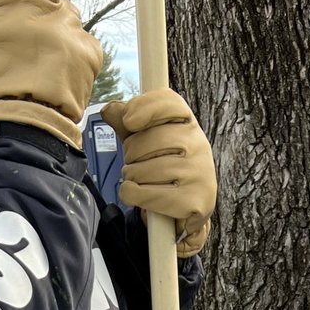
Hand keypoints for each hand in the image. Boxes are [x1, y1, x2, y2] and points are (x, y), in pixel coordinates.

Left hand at [102, 89, 216, 256]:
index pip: (171, 103)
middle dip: (131, 154)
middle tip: (135, 162)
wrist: (188, 206)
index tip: (128, 121)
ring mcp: (199, 174)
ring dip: (130, 177)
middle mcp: (199, 146)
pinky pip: (144, 194)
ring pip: (143, 170)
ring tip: (139, 180)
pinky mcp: (193, 201)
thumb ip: (129, 125)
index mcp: (189, 125)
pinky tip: (136, 194)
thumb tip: (109, 110)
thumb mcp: (147, 143)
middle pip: (149, 140)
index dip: (145, 107)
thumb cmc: (165, 169)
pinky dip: (130, 194)